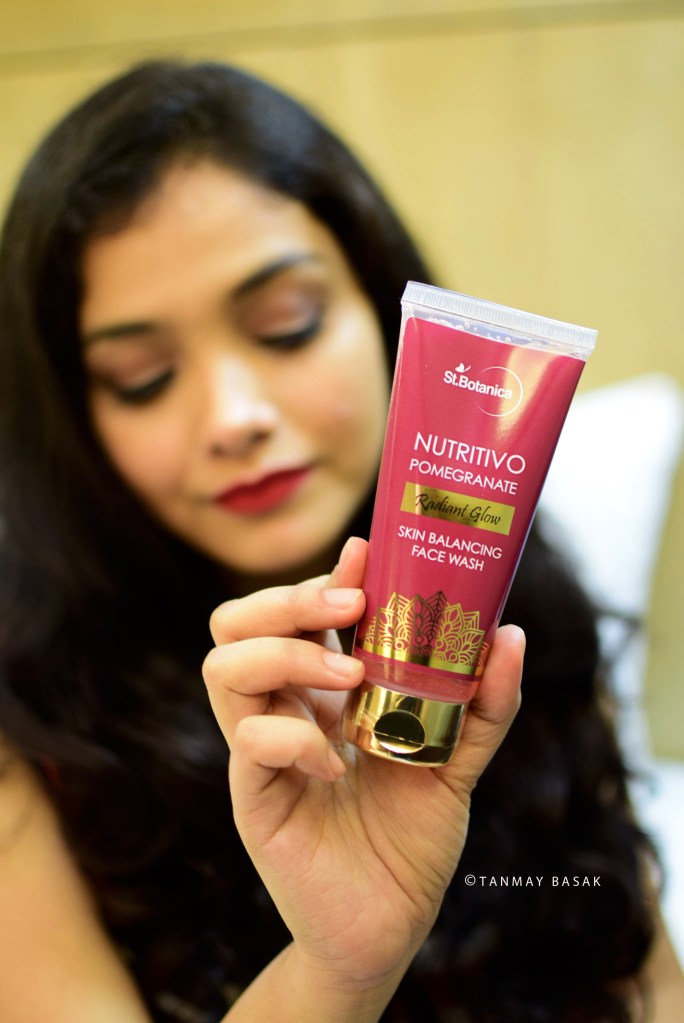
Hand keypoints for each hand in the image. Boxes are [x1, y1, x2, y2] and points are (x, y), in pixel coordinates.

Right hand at [203, 537, 523, 998]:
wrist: (389, 924)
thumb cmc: (412, 836)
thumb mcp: (457, 760)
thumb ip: (483, 703)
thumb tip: (508, 633)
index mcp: (320, 691)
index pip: (294, 613)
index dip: (321, 577)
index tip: (365, 553)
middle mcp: (282, 710)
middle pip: (236, 624)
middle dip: (287, 600)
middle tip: (348, 608)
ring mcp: (260, 752)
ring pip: (223, 669)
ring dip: (285, 656)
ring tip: (349, 678)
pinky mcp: (254, 800)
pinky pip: (248, 745)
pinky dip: (294, 740)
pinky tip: (338, 764)